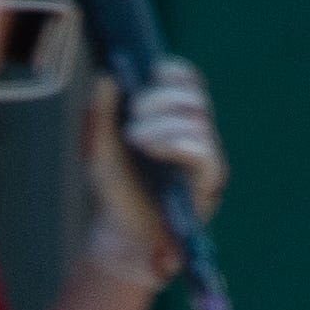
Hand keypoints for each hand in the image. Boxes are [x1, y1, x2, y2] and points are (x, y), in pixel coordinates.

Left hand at [85, 60, 227, 283]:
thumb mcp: (100, 148)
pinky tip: (155, 148)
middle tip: (134, 110)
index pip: (188, 83)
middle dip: (162, 98)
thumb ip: (102, 113)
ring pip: (199, 122)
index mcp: (176, 119)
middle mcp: (196, 134)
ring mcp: (205, 158)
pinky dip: (179, 144)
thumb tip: (105, 76)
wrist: (119, 237)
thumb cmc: (115, 190)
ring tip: (135, 138)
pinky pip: (204, 153)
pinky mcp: (209, 182)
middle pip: (194, 98)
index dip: (174, 72)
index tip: (152, 72)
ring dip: (165, 123)